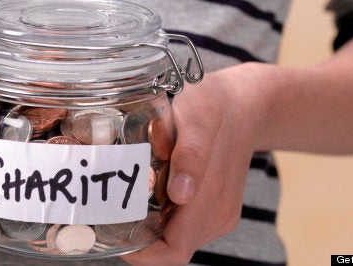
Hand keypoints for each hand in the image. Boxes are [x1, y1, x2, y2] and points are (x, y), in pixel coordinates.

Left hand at [121, 62, 273, 264]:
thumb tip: (181, 194)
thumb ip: (191, 154)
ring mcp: (218, 211)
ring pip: (176, 237)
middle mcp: (217, 213)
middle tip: (108, 214)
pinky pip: (184, 224)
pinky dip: (162, 217)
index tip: (113, 235)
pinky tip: (147, 194)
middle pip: (171, 247)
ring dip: (150, 228)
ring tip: (123, 203)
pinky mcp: (216, 205)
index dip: (143, 254)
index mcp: (212, 197)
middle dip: (139, 239)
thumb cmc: (215, 105)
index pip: (174, 250)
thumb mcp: (199, 116)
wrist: (244, 102)